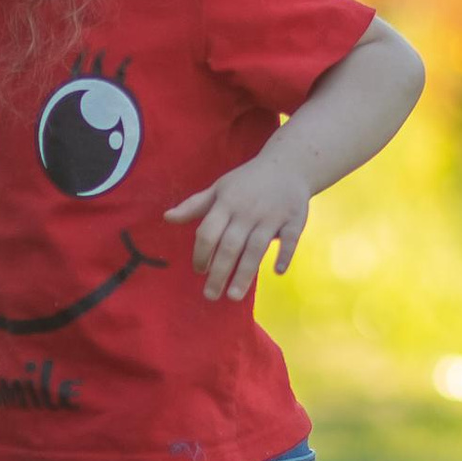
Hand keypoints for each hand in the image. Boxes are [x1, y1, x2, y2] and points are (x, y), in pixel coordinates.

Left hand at [166, 140, 311, 302]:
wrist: (288, 164)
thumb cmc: (247, 182)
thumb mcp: (219, 189)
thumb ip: (194, 206)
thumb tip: (167, 218)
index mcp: (226, 203)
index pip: (208, 232)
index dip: (201, 253)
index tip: (199, 271)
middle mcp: (247, 211)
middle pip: (230, 246)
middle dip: (219, 272)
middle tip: (210, 296)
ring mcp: (272, 215)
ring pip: (256, 248)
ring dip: (245, 273)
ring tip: (233, 296)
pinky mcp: (294, 218)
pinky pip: (290, 239)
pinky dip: (284, 254)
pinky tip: (277, 272)